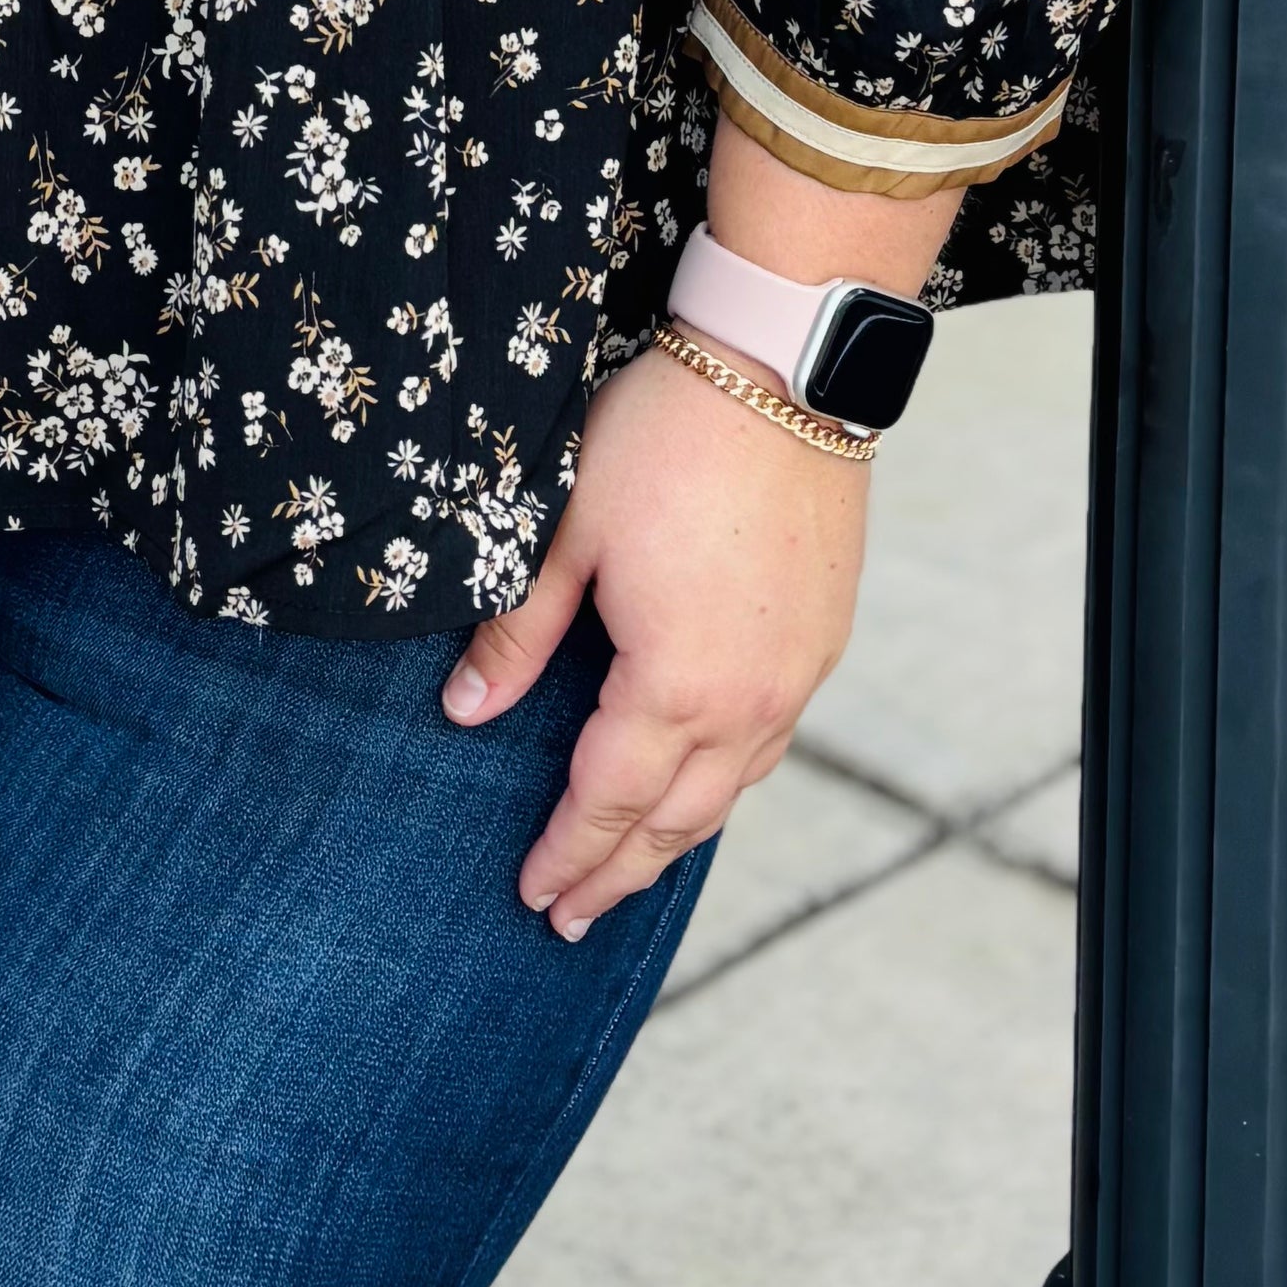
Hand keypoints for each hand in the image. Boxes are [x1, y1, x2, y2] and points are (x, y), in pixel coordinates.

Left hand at [440, 337, 868, 936]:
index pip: (608, 800)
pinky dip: (724, 783)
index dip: (568, 853)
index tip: (533, 895)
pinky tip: (701, 784)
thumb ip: (517, 634)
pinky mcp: (823, 642)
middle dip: (619, 873)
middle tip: (571, 917)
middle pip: (676, 819)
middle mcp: (748, 700)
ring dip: (675, 839)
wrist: (784, 369)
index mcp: (676, 683)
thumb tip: (463, 713)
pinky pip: (768, 745)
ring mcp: (796, 676)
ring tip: (631, 869)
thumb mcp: (567, 531)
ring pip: (730, 790)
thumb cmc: (665, 439)